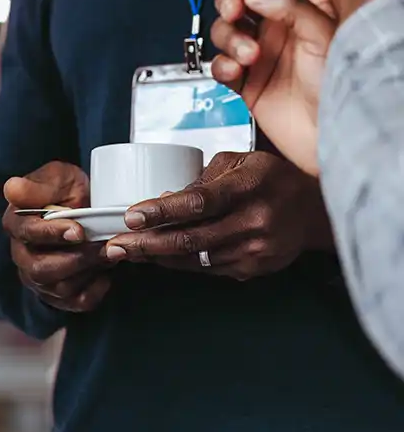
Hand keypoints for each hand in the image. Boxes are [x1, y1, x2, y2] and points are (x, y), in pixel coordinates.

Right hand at [1, 161, 109, 312]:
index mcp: (15, 223)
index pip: (25, 233)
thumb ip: (37, 185)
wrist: (87, 211)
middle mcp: (21, 254)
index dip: (51, 234)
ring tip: (113, 254)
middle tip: (105, 247)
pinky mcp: (57, 295)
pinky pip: (76, 302)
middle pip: (40, 269)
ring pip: (60, 287)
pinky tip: (107, 272)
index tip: (78, 230)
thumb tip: (12, 189)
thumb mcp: (57, 178)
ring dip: (90, 272)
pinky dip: (95, 290)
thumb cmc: (69, 192)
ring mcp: (37, 278)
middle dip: (76, 259)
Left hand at [104, 151, 329, 278]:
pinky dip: (180, 263)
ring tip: (127, 252)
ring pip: (195, 258)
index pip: (199, 202)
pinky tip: (158, 257)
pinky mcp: (254, 268)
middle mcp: (254, 221)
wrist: (317, 212)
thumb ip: (202, 177)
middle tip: (116, 244)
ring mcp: (255, 250)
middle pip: (191, 238)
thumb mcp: (240, 162)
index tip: (131, 216)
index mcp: (249, 187)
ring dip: (157, 257)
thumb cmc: (272, 179)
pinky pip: (207, 269)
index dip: (162, 212)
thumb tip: (163, 198)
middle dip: (147, 243)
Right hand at [209, 0, 335, 174]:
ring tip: (249, 56)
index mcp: (309, 10)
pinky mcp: (246, 83)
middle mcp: (282, 27)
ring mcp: (263, 54)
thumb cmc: (344, 89)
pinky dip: (223, 65)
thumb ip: (292, 9)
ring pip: (226, 30)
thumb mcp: (327, 36)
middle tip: (236, 9)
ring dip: (231, 39)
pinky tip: (237, 71)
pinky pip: (219, 65)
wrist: (332, 138)